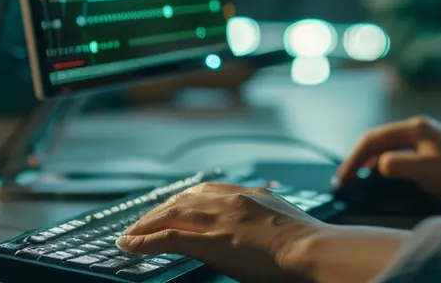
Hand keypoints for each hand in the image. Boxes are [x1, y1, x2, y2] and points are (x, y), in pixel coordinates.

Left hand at [118, 183, 321, 282]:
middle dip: (160, 210)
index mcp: (251, 196)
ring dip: (144, 225)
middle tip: (143, 222)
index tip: (174, 206)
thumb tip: (266, 231)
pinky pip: (167, 238)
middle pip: (184, 199)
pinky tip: (129, 245)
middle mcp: (230, 201)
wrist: (312, 249)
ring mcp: (218, 219)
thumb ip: (270, 219)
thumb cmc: (309, 245)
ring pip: (169, 215)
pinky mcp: (209, 241)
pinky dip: (144, 240)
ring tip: (130, 235)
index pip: (208, 191)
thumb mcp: (287, 222)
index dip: (186, 199)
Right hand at [334, 116, 440, 206]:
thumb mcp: (425, 171)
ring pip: (393, 149)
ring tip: (361, 180)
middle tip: (345, 181)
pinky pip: (406, 157)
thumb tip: (379, 165)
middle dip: (360, 159)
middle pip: (381, 141)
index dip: (353, 160)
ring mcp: (431, 141)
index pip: (373, 139)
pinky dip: (391, 167)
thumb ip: (396, 166)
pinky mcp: (439, 155)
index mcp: (416, 128)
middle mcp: (422, 129)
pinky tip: (390, 179)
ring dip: (374, 163)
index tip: (342, 181)